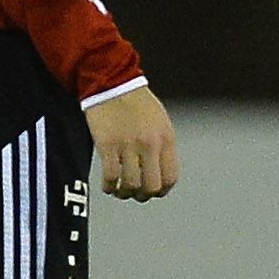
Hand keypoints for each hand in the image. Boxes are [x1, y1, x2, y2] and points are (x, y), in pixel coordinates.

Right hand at [84, 85, 178, 200]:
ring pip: (130, 185)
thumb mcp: (160, 122)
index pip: (170, 178)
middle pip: (151, 186)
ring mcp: (128, 145)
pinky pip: (110, 177)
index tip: (153, 191)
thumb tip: (160, 172)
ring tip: (120, 191)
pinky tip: (108, 185)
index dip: (162, 190)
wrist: (114, 82)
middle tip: (135, 193)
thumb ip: (163, 146)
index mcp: (166, 139)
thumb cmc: (137, 103)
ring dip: (124, 193)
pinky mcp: (107, 145)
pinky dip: (109, 186)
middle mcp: (150, 144)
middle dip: (143, 195)